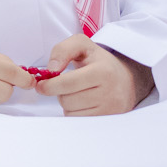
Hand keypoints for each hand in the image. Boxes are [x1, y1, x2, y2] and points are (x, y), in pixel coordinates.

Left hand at [34, 36, 153, 115]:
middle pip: (67, 100)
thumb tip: (51, 69)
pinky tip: (84, 102)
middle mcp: (110, 92)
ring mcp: (111, 109)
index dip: (50, 85)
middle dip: (60, 93)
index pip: (68, 83)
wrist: (126, 80)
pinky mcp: (108, 120)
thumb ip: (62, 50)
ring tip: (79, 92)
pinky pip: (79, 121)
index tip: (41, 85)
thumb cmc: (99, 62)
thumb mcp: (82, 45)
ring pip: (71, 112)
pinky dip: (76, 112)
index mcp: (103, 71)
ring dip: (68, 104)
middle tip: (67, 85)